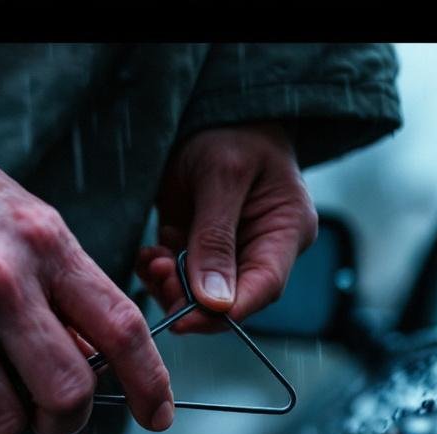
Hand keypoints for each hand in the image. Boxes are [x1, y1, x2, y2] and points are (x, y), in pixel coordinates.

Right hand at [0, 112, 174, 433]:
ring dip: (1, 423)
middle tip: (49, 413)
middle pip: (68, 391)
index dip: (150, 383)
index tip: (157, 416)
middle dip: (66, 418)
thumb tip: (100, 358)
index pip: (123, 328)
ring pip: (1, 421)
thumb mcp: (19, 217)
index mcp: (44, 244)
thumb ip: (63, 282)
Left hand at [137, 122, 317, 333]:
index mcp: (286, 231)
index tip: (186, 322)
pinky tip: (150, 255)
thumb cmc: (229, 131)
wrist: (209, 109)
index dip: (226, 313)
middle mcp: (262, 247)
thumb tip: (215, 303)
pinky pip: (180, 276)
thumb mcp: (222, 176)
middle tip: (159, 275)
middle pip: (230, 299)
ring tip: (153, 259)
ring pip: (200, 294)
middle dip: (190, 297)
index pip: (264, 287)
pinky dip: (160, 271)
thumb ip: (215, 238)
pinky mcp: (200, 247)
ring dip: (170, 285)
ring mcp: (230, 250)